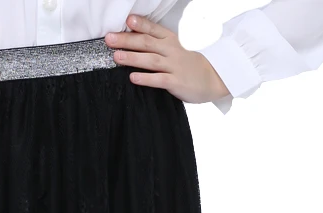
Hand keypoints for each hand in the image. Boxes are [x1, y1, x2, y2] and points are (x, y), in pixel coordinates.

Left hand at [106, 14, 229, 104]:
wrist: (212, 78)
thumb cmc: (188, 64)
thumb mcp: (174, 48)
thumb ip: (156, 44)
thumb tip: (131, 40)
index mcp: (170, 40)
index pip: (153, 30)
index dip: (140, 24)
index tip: (127, 20)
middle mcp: (171, 50)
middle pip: (146, 43)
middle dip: (127, 40)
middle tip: (110, 39)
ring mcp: (174, 66)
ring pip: (151, 60)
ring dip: (132, 58)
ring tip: (116, 57)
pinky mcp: (176, 82)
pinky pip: (159, 80)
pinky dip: (145, 78)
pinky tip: (133, 78)